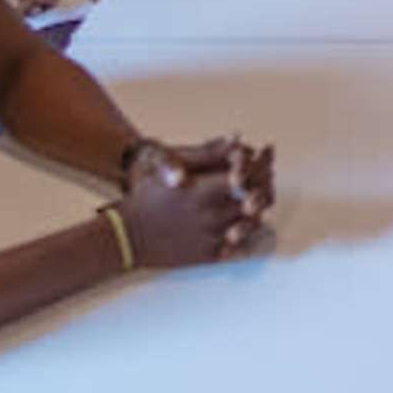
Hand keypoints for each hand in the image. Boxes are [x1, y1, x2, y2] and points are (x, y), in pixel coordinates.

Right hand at [117, 140, 269, 267]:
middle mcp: (212, 216)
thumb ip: (208, 152)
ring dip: (259, 208)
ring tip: (259, 197)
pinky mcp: (207, 256)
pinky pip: (239, 248)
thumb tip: (237, 137)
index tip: (265, 156)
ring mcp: (211, 238)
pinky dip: (249, 234)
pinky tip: (248, 223)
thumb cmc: (145, 197)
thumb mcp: (169, 165)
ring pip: (251, 223)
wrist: (125, 235)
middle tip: (267, 176)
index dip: (260, 165)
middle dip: (263, 185)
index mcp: (204, 192)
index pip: (247, 176)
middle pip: (254, 199)